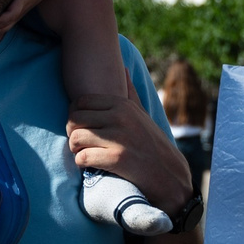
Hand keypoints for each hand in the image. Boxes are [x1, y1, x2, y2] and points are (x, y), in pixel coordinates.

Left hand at [66, 90, 192, 215]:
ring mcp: (119, 138)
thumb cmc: (153, 144)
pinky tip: (90, 166)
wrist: (170, 176)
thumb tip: (123, 68)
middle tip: (80, 144)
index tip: (82, 128)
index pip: (81, 102)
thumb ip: (130, 93)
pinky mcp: (117, 159)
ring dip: (75, 149)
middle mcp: (121, 117)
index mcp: (123, 105)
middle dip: (72, 133)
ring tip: (83, 154)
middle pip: (74, 119)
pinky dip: (82, 163)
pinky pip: (83, 157)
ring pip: (75, 138)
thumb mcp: (143, 114)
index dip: (75, 116)